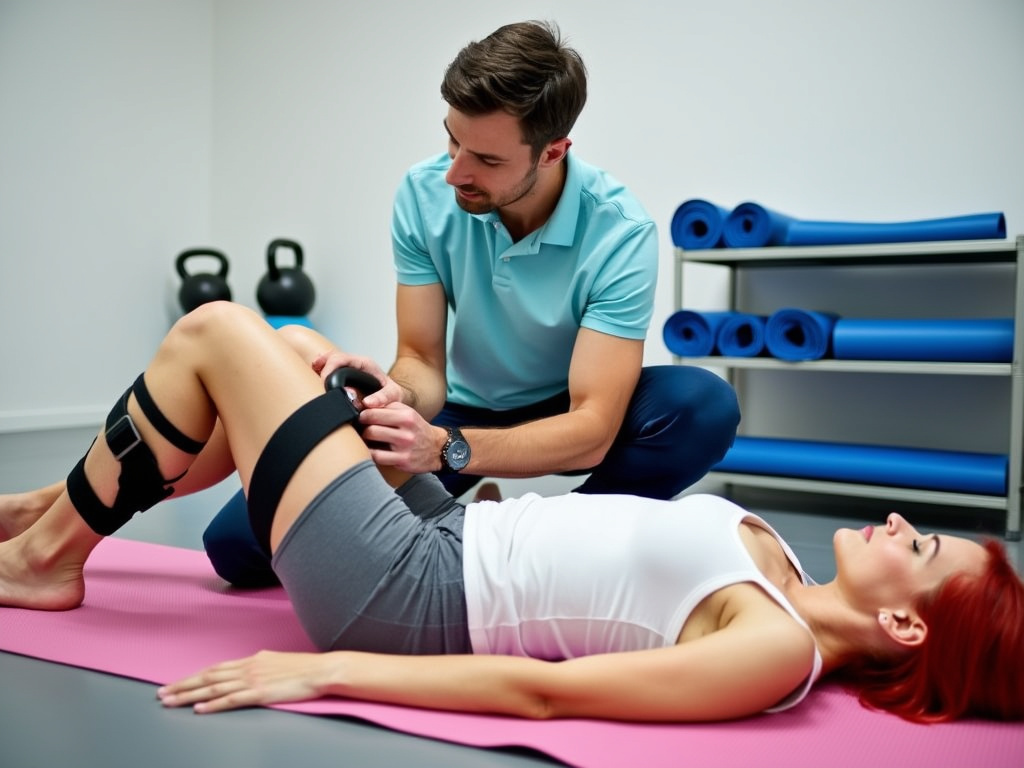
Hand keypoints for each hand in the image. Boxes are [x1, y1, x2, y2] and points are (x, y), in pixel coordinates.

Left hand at [157, 650, 331, 713]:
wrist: (322, 670)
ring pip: (214, 688)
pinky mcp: (260, 693)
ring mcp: (253, 680)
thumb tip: (251, 669)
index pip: (216, 668)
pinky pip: (231, 700)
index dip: (194, 676)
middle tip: (162, 694)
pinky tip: (198, 709)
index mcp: (252, 659)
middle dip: (183, 685)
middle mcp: (248, 667)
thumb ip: (260, 666)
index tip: (177, 683)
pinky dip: (213, 705)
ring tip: (170, 702)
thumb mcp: (278, 662)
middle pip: (208, 677)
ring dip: (189, 695)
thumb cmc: (304, 668)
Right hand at [311, 352, 402, 407]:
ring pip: (328, 359)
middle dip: (320, 367)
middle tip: (314, 382)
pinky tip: (314, 377)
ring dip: (318, 367)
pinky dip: (320, 370)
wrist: (395, 395)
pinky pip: (329, 366)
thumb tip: (368, 403)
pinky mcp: (344, 374)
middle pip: (332, 357)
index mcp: (365, 364)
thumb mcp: (393, 396)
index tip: (324, 381)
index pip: (341, 358)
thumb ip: (383, 398)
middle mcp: (355, 363)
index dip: (329, 368)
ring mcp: (349, 367)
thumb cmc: (393, 395)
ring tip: (311, 378)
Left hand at [359, 402, 445, 473]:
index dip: (363, 415)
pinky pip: (377, 456)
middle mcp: (406, 430)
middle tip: (363, 429)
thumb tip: (365, 406)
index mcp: (406, 415)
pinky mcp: (403, 460)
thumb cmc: (416, 428)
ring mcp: (405, 446)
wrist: (436, 448)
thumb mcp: (407, 412)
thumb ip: (388, 407)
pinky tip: (372, 451)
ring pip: (373, 440)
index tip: (362, 417)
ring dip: (365, 440)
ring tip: (367, 439)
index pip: (375, 412)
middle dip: (363, 428)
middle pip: (371, 427)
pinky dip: (370, 453)